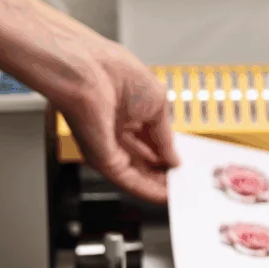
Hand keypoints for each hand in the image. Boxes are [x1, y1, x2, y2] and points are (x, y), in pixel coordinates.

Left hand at [57, 36, 178, 204]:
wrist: (84, 73)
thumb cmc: (113, 72)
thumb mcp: (158, 103)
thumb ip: (167, 136)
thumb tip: (175, 158)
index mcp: (128, 110)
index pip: (151, 138)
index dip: (168, 151)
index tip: (183, 163)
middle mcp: (116, 129)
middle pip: (144, 159)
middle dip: (164, 172)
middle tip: (184, 182)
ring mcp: (107, 146)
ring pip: (138, 174)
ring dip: (158, 186)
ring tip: (179, 193)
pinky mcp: (102, 159)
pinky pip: (128, 180)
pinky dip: (147, 190)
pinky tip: (164, 196)